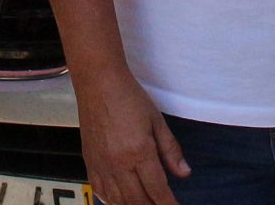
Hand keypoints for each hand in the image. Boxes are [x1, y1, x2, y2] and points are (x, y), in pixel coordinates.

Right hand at [74, 70, 187, 204]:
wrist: (98, 82)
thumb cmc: (127, 97)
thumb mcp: (156, 120)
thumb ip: (170, 149)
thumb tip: (184, 172)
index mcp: (138, 151)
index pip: (157, 189)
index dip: (168, 204)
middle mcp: (118, 163)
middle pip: (138, 200)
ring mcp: (101, 165)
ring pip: (118, 201)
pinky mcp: (90, 162)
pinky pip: (100, 191)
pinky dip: (112, 201)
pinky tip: (121, 201)